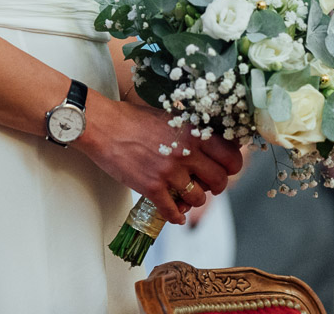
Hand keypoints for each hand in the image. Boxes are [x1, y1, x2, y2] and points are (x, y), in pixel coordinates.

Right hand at [75, 96, 242, 225]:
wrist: (101, 125)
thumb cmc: (131, 119)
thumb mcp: (169, 117)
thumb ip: (191, 132)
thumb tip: (210, 147)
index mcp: (193, 132)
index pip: (231, 157)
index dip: (230, 167)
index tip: (223, 169)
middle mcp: (186, 152)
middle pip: (220, 181)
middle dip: (215, 187)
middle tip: (206, 186)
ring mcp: (169, 171)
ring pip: (199, 198)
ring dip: (193, 200)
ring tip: (185, 196)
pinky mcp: (151, 187)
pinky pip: (173, 211)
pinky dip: (175, 216)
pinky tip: (174, 213)